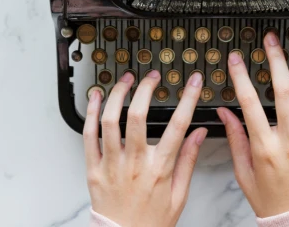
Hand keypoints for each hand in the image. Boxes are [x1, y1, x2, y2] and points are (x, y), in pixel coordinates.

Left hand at [84, 70, 207, 226]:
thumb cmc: (151, 222)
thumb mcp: (179, 195)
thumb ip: (188, 160)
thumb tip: (199, 133)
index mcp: (159, 168)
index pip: (177, 125)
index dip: (188, 98)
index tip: (193, 81)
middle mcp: (134, 163)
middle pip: (138, 116)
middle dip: (146, 89)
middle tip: (152, 77)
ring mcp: (111, 164)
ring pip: (110, 121)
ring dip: (118, 95)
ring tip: (126, 80)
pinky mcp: (93, 169)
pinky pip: (88, 135)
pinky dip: (91, 112)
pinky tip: (96, 96)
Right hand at [217, 32, 288, 218]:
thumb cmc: (273, 201)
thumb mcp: (244, 172)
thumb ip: (235, 138)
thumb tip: (224, 112)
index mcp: (265, 148)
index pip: (250, 102)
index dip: (241, 76)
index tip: (236, 59)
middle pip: (284, 90)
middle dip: (276, 59)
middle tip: (271, 41)